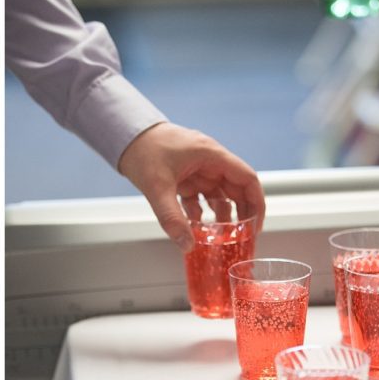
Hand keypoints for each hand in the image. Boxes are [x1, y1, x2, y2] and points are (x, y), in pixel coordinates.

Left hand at [118, 122, 265, 251]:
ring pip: (221, 195)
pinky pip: (203, 197)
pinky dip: (202, 213)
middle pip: (238, 189)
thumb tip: (187, 245)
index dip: (257, 203)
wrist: (122, 134)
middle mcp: (210, 161)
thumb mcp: (157, 186)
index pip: (248, 179)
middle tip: (242, 236)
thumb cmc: (142, 148)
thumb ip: (172, 218)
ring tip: (220, 236)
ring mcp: (199, 169)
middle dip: (242, 213)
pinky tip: (197, 227)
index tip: (255, 225)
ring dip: (222, 215)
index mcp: (212, 155)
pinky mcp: (187, 176)